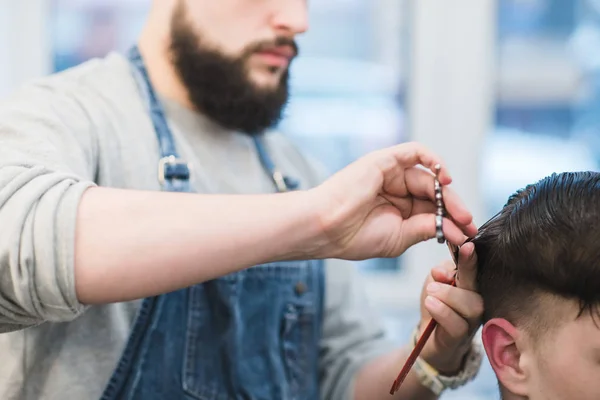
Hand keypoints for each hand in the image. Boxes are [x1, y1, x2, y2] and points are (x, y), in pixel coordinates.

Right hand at [308, 142, 476, 259]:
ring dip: (448, 193)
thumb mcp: (400, 237)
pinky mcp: (385, 161)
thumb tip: (456, 231)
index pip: (432, 210)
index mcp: (398, 209)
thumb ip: (427, 228)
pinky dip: (433, 160)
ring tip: (459, 213)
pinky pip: (415, 151)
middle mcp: (396, 189)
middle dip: (454, 208)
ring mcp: (391, 174)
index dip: (451, 220)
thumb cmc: (355, 235)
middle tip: (467, 224)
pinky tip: (445, 178)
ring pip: (429, 176)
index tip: (466, 235)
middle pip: (434, 193)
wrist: (327, 227)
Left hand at [418, 242, 482, 373]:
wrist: (428, 338)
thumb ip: (440, 273)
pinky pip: (457, 325)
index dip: (472, 258)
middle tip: (436, 277)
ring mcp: (471, 321)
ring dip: (448, 296)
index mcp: (471, 285)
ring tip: (430, 293)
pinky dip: (443, 312)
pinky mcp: (460, 338)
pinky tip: (431, 304)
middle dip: (461, 276)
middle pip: (478, 289)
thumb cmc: (436, 306)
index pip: (477, 269)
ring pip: (471, 307)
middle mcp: (477, 302)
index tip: (467, 246)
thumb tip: (441, 270)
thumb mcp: (434, 283)